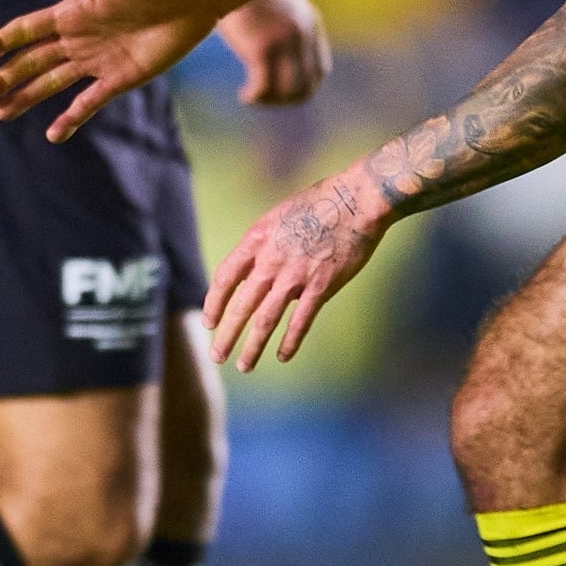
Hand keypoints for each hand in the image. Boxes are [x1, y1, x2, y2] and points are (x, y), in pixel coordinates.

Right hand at [0, 0, 221, 140]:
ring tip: (2, 112)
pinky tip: (52, 133)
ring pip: (52, 83)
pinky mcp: (118, 79)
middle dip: (7, 78)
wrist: (189, 0)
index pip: (26, 30)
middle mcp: (78, 40)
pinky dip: (70, 117)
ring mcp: (96, 61)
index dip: (2, 42)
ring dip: (28, 97)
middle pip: (33, 62)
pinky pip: (88, 102)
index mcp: (70, 14)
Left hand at [204, 162, 392, 370]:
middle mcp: (271, 260)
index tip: (209, 322)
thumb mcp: (278, 216)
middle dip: (227, 335)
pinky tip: (282, 357)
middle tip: (218, 355)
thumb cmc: (319, 203)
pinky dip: (290, 342)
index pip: (225, 277)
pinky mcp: (321, 287)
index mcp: (257, 239)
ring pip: (266, 319)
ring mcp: (295, 275)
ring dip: (252, 346)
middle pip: (241, 305)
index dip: (214, 303)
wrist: (356, 200)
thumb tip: (252, 272)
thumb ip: (263, 245)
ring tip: (244, 365)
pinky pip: (300, 322)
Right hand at [214, 0, 327, 106]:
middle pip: (308, 85)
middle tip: (265, 99)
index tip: (280, 89)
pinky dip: (254, 96)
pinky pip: (263, 87)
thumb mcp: (274, 2)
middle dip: (287, 100)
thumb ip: (283, 22)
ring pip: (287, 90)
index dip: (302, 86)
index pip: (320, 70)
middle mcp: (303, 33)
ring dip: (270, 101)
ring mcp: (284, 41)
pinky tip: (244, 95)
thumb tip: (273, 47)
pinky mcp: (262, 47)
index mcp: (310, 23)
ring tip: (252, 97)